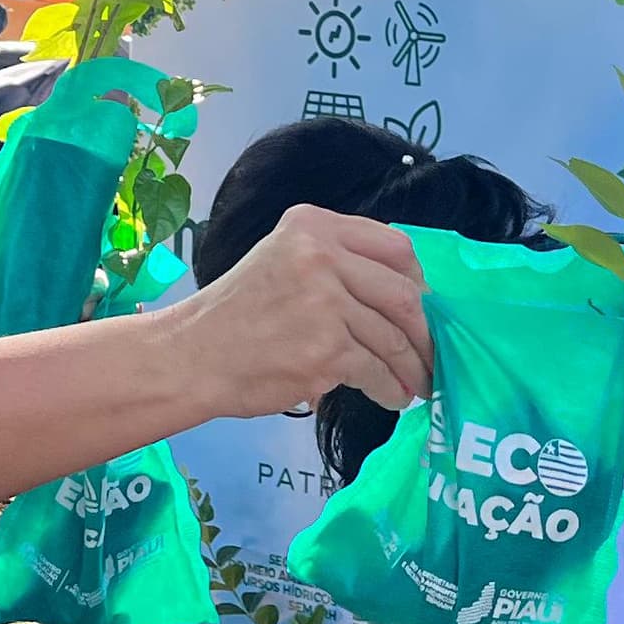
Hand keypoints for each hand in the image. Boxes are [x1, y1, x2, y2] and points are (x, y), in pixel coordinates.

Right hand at [176, 207, 430, 418]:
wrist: (192, 355)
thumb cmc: (238, 313)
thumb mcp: (281, 260)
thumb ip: (334, 261)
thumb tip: (405, 293)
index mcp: (313, 226)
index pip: (395, 245)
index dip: (418, 281)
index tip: (423, 307)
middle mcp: (320, 255)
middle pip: (403, 292)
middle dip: (423, 331)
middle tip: (430, 353)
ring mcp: (325, 303)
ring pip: (393, 337)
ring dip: (411, 367)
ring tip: (416, 382)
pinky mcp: (326, 349)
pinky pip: (376, 370)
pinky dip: (391, 389)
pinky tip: (393, 397)